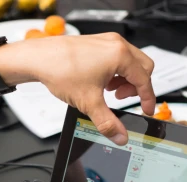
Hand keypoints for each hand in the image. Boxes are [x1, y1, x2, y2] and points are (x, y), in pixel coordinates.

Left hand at [1, 34, 155, 145]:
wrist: (39, 59)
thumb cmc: (61, 70)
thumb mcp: (89, 103)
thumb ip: (107, 122)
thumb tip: (120, 135)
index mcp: (120, 55)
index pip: (144, 79)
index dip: (147, 98)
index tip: (146, 110)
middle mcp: (116, 44)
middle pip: (142, 67)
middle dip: (136, 87)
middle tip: (121, 100)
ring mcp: (106, 41)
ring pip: (129, 61)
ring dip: (124, 79)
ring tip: (108, 92)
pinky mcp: (96, 43)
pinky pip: (115, 57)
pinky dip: (114, 71)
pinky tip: (99, 82)